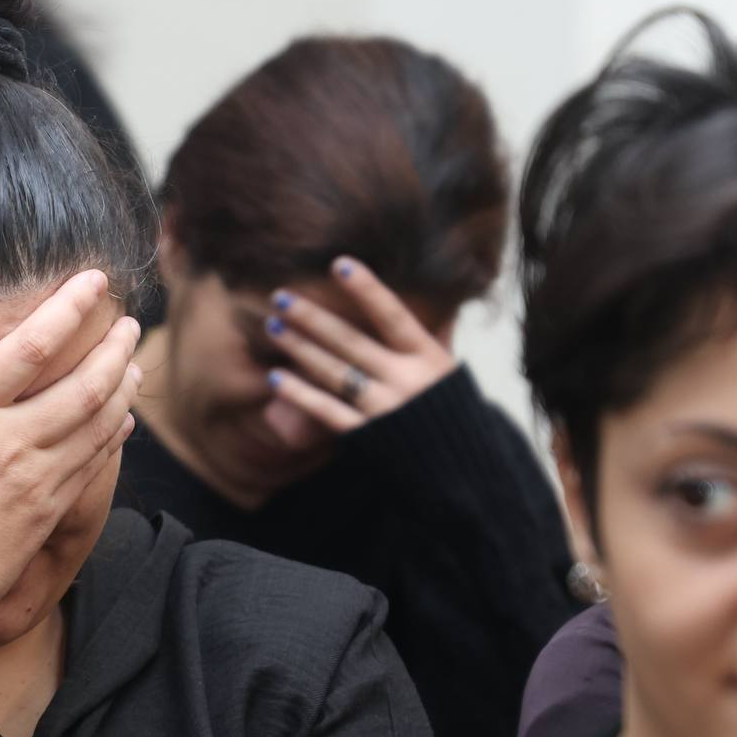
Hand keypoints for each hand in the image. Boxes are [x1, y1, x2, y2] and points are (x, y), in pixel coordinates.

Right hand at [0, 270, 138, 725]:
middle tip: (131, 321)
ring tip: (135, 358)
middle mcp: (6, 442)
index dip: (68, 309)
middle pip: (84, 382)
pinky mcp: (48, 512)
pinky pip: (95, 462)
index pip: (29, 348)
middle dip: (114, 346)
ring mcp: (34, 479)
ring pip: (100, 420)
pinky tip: (122, 418)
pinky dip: (114, 434)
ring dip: (123, 385)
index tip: (94, 280)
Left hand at [261, 256, 457, 436]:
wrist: (463, 472)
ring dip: (300, 347)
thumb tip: (438, 296)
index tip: (339, 264)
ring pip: (334, 372)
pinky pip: (327, 411)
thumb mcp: (451, 371)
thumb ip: (437, 335)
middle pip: (351, 342)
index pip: (393, 316)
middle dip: (313, 318)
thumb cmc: (452, 413)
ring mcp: (386, 409)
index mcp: (429, 358)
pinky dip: (300, 394)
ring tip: (273, 326)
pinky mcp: (369, 436)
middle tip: (281, 296)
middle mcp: (407, 380)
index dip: (367, 290)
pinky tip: (276, 377)